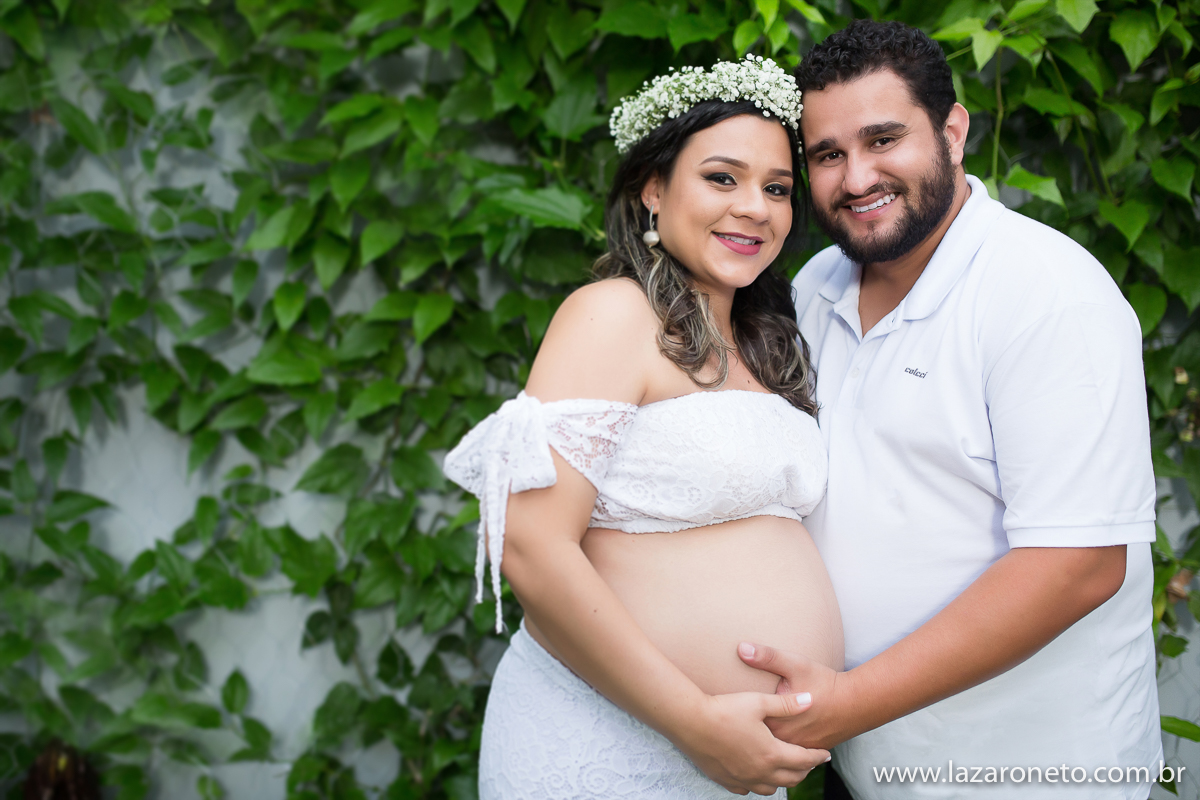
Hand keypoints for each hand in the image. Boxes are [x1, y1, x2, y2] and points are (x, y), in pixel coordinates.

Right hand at [675, 691, 829, 795]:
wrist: (690, 722)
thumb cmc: (725, 709)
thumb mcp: (758, 702)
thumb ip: (786, 704)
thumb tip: (810, 700)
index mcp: (772, 753)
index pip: (804, 760)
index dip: (817, 757)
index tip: (826, 754)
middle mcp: (760, 772)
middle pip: (791, 778)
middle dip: (804, 771)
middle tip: (809, 762)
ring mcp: (742, 778)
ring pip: (770, 789)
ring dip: (782, 780)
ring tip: (786, 770)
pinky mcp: (725, 780)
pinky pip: (747, 790)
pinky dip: (758, 785)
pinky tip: (756, 775)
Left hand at [738, 642, 847, 749]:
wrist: (857, 703)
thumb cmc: (825, 683)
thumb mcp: (795, 664)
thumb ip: (767, 657)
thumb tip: (741, 648)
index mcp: (776, 721)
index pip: (744, 724)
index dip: (732, 717)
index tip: (722, 711)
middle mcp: (785, 740)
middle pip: (756, 739)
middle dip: (744, 732)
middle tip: (730, 724)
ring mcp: (797, 749)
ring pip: (771, 750)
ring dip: (760, 742)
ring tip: (747, 732)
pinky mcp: (808, 752)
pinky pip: (787, 754)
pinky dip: (778, 748)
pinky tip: (769, 740)